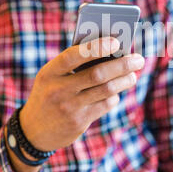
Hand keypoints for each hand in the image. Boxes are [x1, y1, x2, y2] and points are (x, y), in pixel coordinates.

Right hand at [6, 37, 144, 171]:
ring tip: (133, 74)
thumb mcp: (51, 77)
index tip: (116, 41)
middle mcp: (58, 89)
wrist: (33, 130)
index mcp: (50, 72)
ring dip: (125, 80)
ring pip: (107, 90)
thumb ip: (74, 65)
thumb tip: (111, 52)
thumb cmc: (49, 94)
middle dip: (122, 65)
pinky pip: (105, 104)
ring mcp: (69, 107)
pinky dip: (114, 96)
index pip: (74, 55)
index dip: (96, 47)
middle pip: (98, 74)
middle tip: (139, 59)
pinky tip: (116, 91)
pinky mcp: (79, 122)